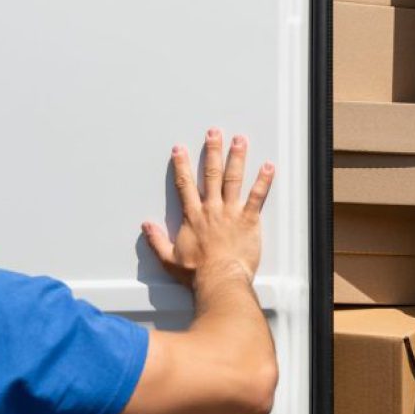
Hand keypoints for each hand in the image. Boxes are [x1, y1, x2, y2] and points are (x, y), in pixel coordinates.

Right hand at [142, 129, 274, 289]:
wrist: (219, 280)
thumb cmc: (197, 273)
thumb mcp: (169, 259)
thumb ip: (156, 240)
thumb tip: (146, 226)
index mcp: (193, 216)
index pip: (185, 185)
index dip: (182, 165)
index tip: (180, 149)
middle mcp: (211, 209)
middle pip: (212, 174)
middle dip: (212, 151)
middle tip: (214, 133)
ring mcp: (231, 212)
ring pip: (234, 179)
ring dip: (237, 158)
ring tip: (240, 140)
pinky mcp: (248, 220)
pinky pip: (257, 196)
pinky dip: (264, 181)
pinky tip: (268, 167)